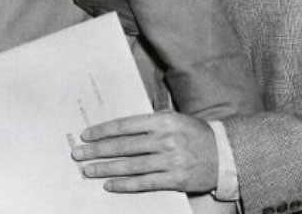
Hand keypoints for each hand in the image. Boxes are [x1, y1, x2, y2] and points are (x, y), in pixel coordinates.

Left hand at [71, 111, 217, 193]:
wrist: (223, 154)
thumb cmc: (193, 133)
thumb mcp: (173, 117)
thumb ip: (149, 120)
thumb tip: (120, 125)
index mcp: (162, 120)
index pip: (125, 125)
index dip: (103, 130)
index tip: (86, 135)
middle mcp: (165, 139)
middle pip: (123, 146)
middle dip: (97, 150)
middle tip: (78, 154)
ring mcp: (170, 160)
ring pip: (131, 166)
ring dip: (106, 168)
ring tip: (88, 170)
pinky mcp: (176, 179)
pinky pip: (145, 183)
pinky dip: (125, 184)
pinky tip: (109, 184)